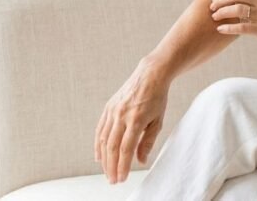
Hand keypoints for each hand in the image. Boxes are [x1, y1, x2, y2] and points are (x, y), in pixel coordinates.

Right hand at [94, 58, 169, 183]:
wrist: (150, 75)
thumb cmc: (157, 99)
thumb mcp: (158, 121)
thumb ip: (148, 142)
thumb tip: (140, 161)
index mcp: (136, 119)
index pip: (126, 148)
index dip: (122, 166)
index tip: (122, 178)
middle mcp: (121, 115)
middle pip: (112, 146)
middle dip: (111, 166)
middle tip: (113, 180)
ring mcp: (113, 110)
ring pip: (104, 139)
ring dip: (104, 158)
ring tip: (107, 172)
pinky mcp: (108, 107)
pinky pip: (100, 129)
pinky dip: (98, 144)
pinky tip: (99, 156)